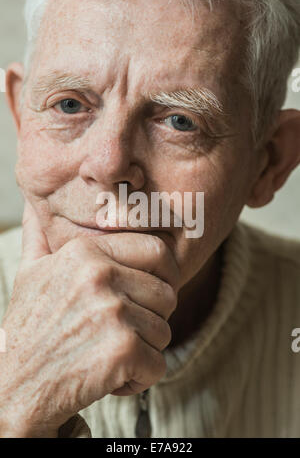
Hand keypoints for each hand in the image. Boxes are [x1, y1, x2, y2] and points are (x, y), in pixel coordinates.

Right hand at [0, 200, 178, 436]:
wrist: (13, 387)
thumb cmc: (29, 328)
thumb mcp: (31, 272)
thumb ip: (41, 235)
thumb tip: (36, 205)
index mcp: (85, 252)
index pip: (158, 251)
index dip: (165, 275)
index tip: (153, 293)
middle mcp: (101, 277)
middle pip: (167, 293)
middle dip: (153, 317)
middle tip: (124, 331)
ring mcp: (112, 313)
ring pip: (164, 330)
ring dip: (144, 349)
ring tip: (110, 352)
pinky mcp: (121, 351)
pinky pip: (159, 364)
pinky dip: (139, 378)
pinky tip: (110, 376)